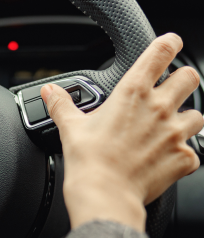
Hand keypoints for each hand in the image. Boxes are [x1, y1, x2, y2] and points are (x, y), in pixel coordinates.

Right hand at [41, 33, 203, 231]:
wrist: (105, 194)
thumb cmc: (88, 160)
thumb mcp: (71, 127)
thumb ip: (62, 104)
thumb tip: (49, 92)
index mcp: (132, 93)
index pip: (161, 52)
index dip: (168, 43)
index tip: (168, 44)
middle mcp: (159, 108)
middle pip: (190, 76)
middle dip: (182, 80)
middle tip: (169, 91)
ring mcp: (175, 133)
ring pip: (198, 115)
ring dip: (186, 119)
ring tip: (168, 130)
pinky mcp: (184, 158)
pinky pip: (194, 152)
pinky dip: (182, 155)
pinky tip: (165, 160)